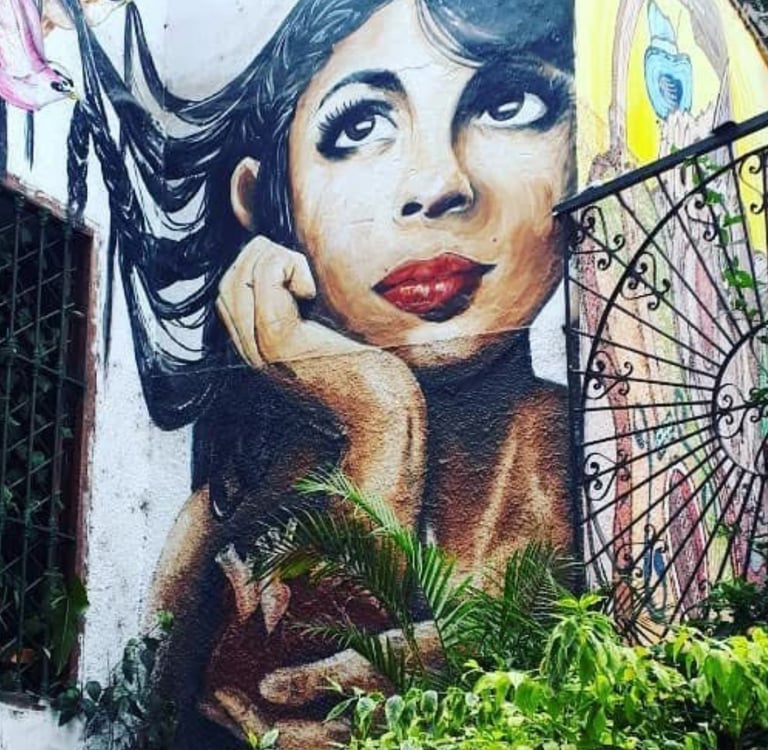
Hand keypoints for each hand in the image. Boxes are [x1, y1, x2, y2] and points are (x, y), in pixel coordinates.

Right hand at [216, 234, 426, 528]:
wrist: (384, 412)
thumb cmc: (370, 372)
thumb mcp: (328, 335)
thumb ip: (302, 312)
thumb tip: (294, 267)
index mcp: (260, 352)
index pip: (231, 293)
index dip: (261, 269)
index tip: (304, 281)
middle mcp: (253, 353)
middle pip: (230, 283)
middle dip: (266, 259)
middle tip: (308, 278)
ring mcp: (262, 348)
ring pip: (242, 275)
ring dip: (279, 261)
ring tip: (312, 288)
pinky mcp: (280, 340)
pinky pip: (266, 275)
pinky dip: (292, 266)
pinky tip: (315, 293)